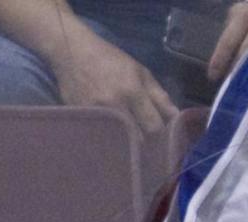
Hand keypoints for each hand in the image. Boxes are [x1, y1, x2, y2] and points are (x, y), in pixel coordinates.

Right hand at [48, 22, 176, 132]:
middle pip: (137, 139)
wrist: (69, 51)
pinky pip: (100, 136)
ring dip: (127, 144)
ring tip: (131, 140)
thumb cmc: (110, 60)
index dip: (162, 135)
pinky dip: (109, 138)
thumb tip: (177, 118)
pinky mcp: (79, 117)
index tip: (164, 136)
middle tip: (149, 142)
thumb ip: (160, 97)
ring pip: (118, 142)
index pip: (154, 127)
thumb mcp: (140, 72)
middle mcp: (113, 105)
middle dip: (146, 143)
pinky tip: (112, 134)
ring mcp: (94, 113)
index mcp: (131, 92)